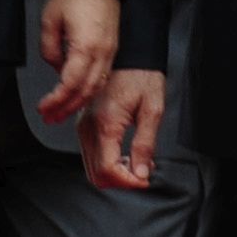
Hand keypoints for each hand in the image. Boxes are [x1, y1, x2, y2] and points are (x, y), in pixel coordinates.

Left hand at [35, 0, 120, 123]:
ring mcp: (110, 51)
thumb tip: (54, 66)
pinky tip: (78, 94)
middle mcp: (102, 52)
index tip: (44, 107)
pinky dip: (89, 90)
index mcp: (86, 46)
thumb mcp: (49, 20)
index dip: (56, 100)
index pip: (70, 84)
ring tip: (61, 111)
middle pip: (86, 91)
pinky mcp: (112, 47)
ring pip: (96, 87)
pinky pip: (102, 76)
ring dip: (78, 102)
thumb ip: (49, 49)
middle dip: (66, 108)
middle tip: (50, 117)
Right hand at [81, 68, 166, 193]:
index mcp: (105, 123)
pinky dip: (107, 162)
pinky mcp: (84, 124)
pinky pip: (90, 155)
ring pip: (91, 168)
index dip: (128, 182)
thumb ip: (145, 145)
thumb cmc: (141, 75)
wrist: (130, 54)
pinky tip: (124, 155)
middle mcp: (88, 126)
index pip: (107, 170)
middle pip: (96, 174)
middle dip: (121, 181)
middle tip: (142, 173)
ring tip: (136, 162)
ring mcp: (83, 125)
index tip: (144, 179)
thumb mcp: (152, 110)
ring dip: (114, 173)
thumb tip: (140, 173)